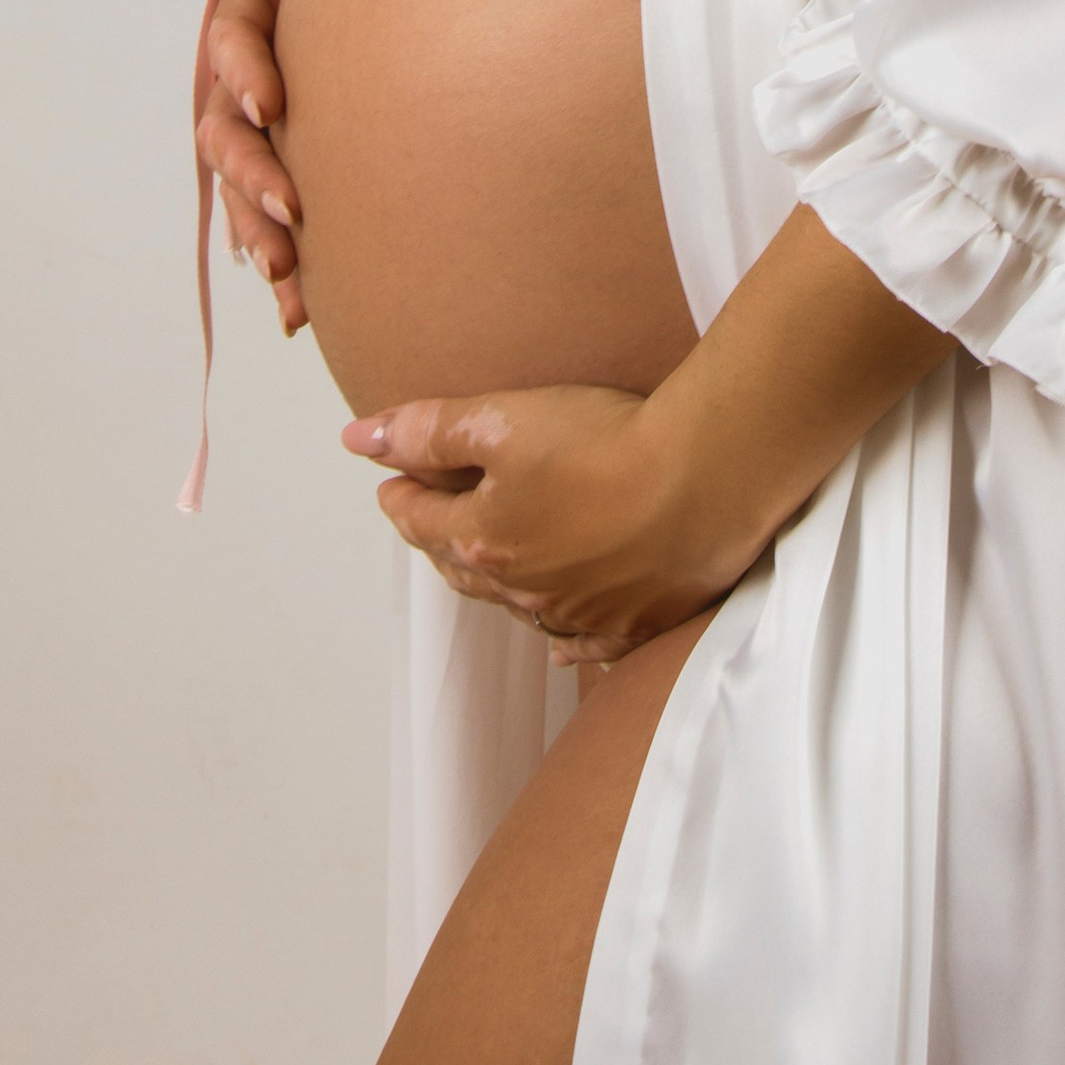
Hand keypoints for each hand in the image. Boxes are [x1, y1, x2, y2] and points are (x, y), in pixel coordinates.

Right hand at [197, 0, 329, 335]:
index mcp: (253, 3)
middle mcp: (248, 71)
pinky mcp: (293, 163)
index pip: (234, 37)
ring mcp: (265, 125)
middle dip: (252, 174)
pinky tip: (301, 313)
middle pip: (226, 128)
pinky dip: (287, 267)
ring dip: (259, 231)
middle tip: (292, 211)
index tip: (271, 103)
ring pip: (242, 186)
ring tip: (288, 278)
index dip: (246, 70)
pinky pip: (275, 219)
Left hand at [340, 383, 773, 666]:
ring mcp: (583, 615)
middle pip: (466, 568)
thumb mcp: (503, 420)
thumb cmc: (607, 443)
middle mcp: (526, 592)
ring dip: (496, 584)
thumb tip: (357, 436)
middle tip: (429, 519)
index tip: (390, 483)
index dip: (401, 496)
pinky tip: (560, 644)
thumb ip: (429, 430)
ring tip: (486, 564)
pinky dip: (564, 640)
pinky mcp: (636, 622)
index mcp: (486, 545)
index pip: (423, 522)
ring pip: (520, 607)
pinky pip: (586, 643)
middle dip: (441, 541)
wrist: (707, 478)